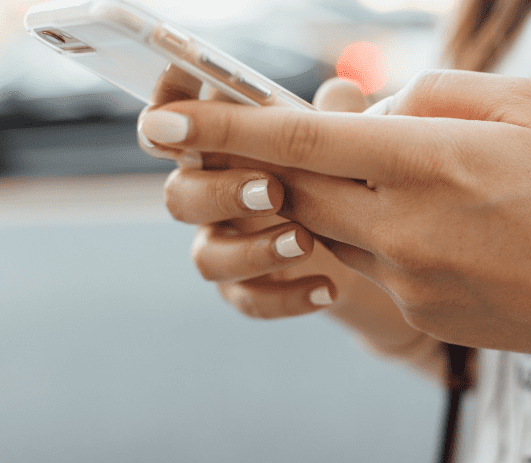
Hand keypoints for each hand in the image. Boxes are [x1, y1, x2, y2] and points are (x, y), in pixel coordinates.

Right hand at [138, 69, 365, 317]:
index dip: (164, 115)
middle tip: (274, 191)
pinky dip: (286, 297)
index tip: (178, 115)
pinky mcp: (246, 289)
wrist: (366, 249)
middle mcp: (211, 196)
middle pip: (180, 196)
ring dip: (253, 250)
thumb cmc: (340, 176)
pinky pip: (248, 300)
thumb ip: (337, 119)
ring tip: (306, 242)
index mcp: (222, 149)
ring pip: (207, 257)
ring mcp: (224, 246)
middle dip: (221, 193)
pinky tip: (328, 288)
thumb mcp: (345, 145)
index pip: (174, 126)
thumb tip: (342, 93)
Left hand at [139, 70, 530, 355]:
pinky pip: (367, 263)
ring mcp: (406, 277)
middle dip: (267, 163)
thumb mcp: (522, 104)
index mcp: (429, 161)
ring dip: (329, 198)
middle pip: (295, 189)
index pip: (301, 140)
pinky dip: (373, 234)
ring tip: (388, 179)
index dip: (224, 128)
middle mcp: (404, 225)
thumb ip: (430, 94)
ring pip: (326, 228)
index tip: (162, 123)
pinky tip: (430, 227)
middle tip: (263, 143)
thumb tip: (364, 109)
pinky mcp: (416, 310)